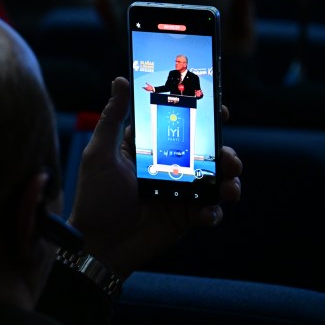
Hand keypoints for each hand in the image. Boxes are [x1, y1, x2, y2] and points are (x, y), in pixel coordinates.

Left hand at [68, 77, 241, 278]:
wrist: (100, 245)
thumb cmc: (95, 198)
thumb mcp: (100, 154)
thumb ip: (113, 118)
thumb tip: (120, 80)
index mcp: (149, 147)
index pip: (180, 124)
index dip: (202, 114)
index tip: (219, 107)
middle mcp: (169, 166)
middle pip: (206, 151)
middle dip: (224, 150)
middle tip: (227, 154)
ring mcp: (180, 192)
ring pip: (216, 179)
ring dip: (229, 180)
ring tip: (229, 185)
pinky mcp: (185, 217)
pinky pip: (210, 211)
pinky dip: (214, 212)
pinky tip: (207, 214)